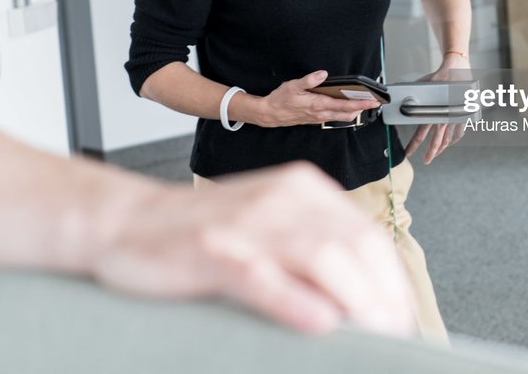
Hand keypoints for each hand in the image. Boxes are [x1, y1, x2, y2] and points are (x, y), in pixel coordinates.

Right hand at [90, 162, 415, 335]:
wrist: (125, 221)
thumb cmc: (201, 234)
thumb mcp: (268, 227)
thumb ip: (313, 250)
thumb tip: (365, 296)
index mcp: (301, 190)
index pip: (368, 237)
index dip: (393, 284)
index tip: (402, 320)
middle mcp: (280, 199)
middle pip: (355, 247)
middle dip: (384, 299)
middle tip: (393, 338)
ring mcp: (246, 223)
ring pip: (322, 257)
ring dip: (357, 302)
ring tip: (372, 337)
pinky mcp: (212, 250)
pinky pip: (262, 275)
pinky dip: (294, 300)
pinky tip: (318, 323)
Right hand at [248, 71, 380, 127]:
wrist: (270, 114)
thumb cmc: (281, 100)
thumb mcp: (292, 86)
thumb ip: (309, 80)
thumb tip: (322, 74)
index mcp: (317, 104)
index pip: (344, 105)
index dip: (360, 103)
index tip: (372, 101)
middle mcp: (321, 113)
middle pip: (347, 113)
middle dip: (362, 108)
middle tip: (374, 101)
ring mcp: (319, 118)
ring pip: (342, 116)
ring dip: (354, 111)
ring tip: (363, 103)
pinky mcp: (316, 119)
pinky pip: (334, 117)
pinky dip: (344, 112)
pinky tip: (347, 106)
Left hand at [404, 53, 468, 163]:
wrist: (458, 68)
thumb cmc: (441, 76)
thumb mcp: (424, 84)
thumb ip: (416, 94)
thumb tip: (404, 97)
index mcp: (435, 112)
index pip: (422, 133)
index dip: (414, 145)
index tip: (409, 153)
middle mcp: (446, 117)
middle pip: (437, 141)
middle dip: (430, 152)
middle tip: (425, 161)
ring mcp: (456, 117)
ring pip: (449, 138)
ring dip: (442, 147)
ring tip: (436, 153)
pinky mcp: (463, 114)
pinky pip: (459, 131)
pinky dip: (455, 138)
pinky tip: (451, 142)